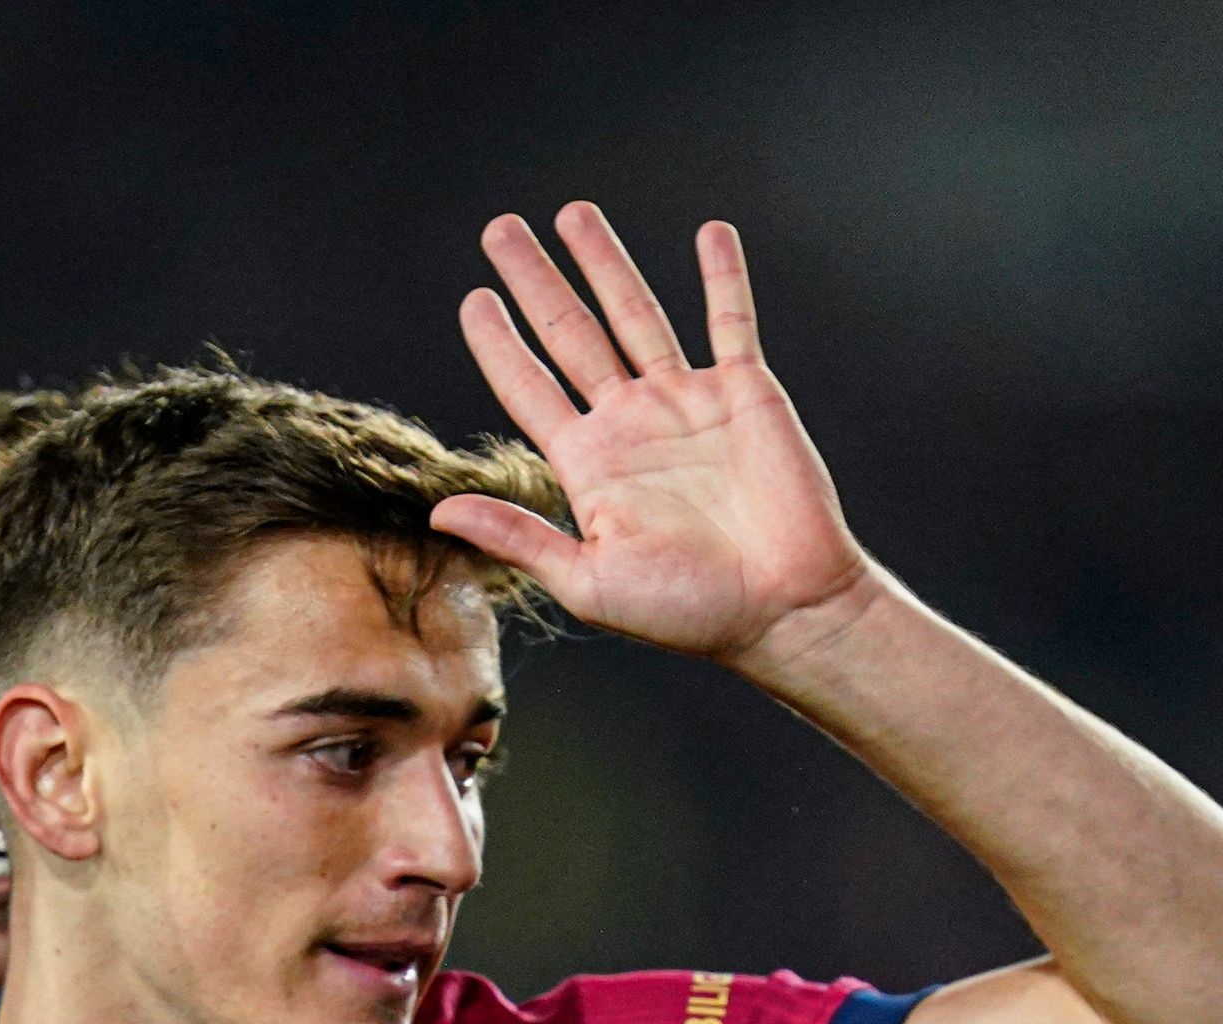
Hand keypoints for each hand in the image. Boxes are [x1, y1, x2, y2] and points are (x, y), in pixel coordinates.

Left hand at [433, 203, 874, 680]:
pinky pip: (731, 321)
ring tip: (573, 213)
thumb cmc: (689, 611)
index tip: (472, 299)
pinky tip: (709, 233)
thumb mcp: (588, 583)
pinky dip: (722, 276)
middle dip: (535, 280)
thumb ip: (518, 538)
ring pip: (638, 313)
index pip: (528, 388)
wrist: (784, 608)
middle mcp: (631, 423)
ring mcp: (687, 402)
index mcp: (589, 464)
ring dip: (606, 263)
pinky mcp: (746, 393)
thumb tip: (438, 513)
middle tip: (500, 229)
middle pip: (571, 333)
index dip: (498, 343)